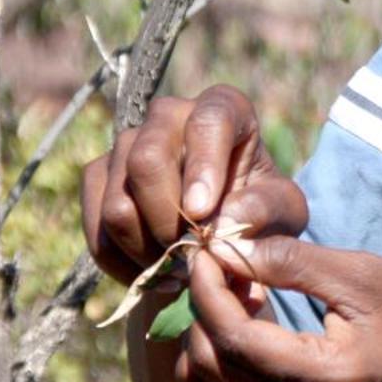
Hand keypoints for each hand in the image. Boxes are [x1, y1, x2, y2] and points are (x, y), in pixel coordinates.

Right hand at [82, 85, 307, 286]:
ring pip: (118, 202)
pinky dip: (122, 263)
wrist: (225, 226)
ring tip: (178, 270)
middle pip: (146, 160)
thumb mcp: (285, 212)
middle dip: (167, 221)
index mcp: (224, 107)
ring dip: (147, 251)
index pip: (208, 122)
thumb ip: (266, 210)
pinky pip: (96, 227)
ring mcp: (126, 143)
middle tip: (192, 256)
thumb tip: (226, 217)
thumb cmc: (261, 208)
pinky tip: (153, 274)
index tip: (204, 214)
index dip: (203, 168)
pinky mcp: (99, 176)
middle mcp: (169, 114)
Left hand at [176, 236, 381, 381]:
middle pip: (211, 361)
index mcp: (323, 379)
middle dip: (205, 303)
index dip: (208, 287)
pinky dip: (230, 342)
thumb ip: (293, 262)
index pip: (233, 338)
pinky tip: (256, 305)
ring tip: (241, 277)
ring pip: (213, 378)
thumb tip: (228, 245)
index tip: (208, 243)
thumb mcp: (364, 275)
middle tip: (223, 253)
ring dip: (213, 324)